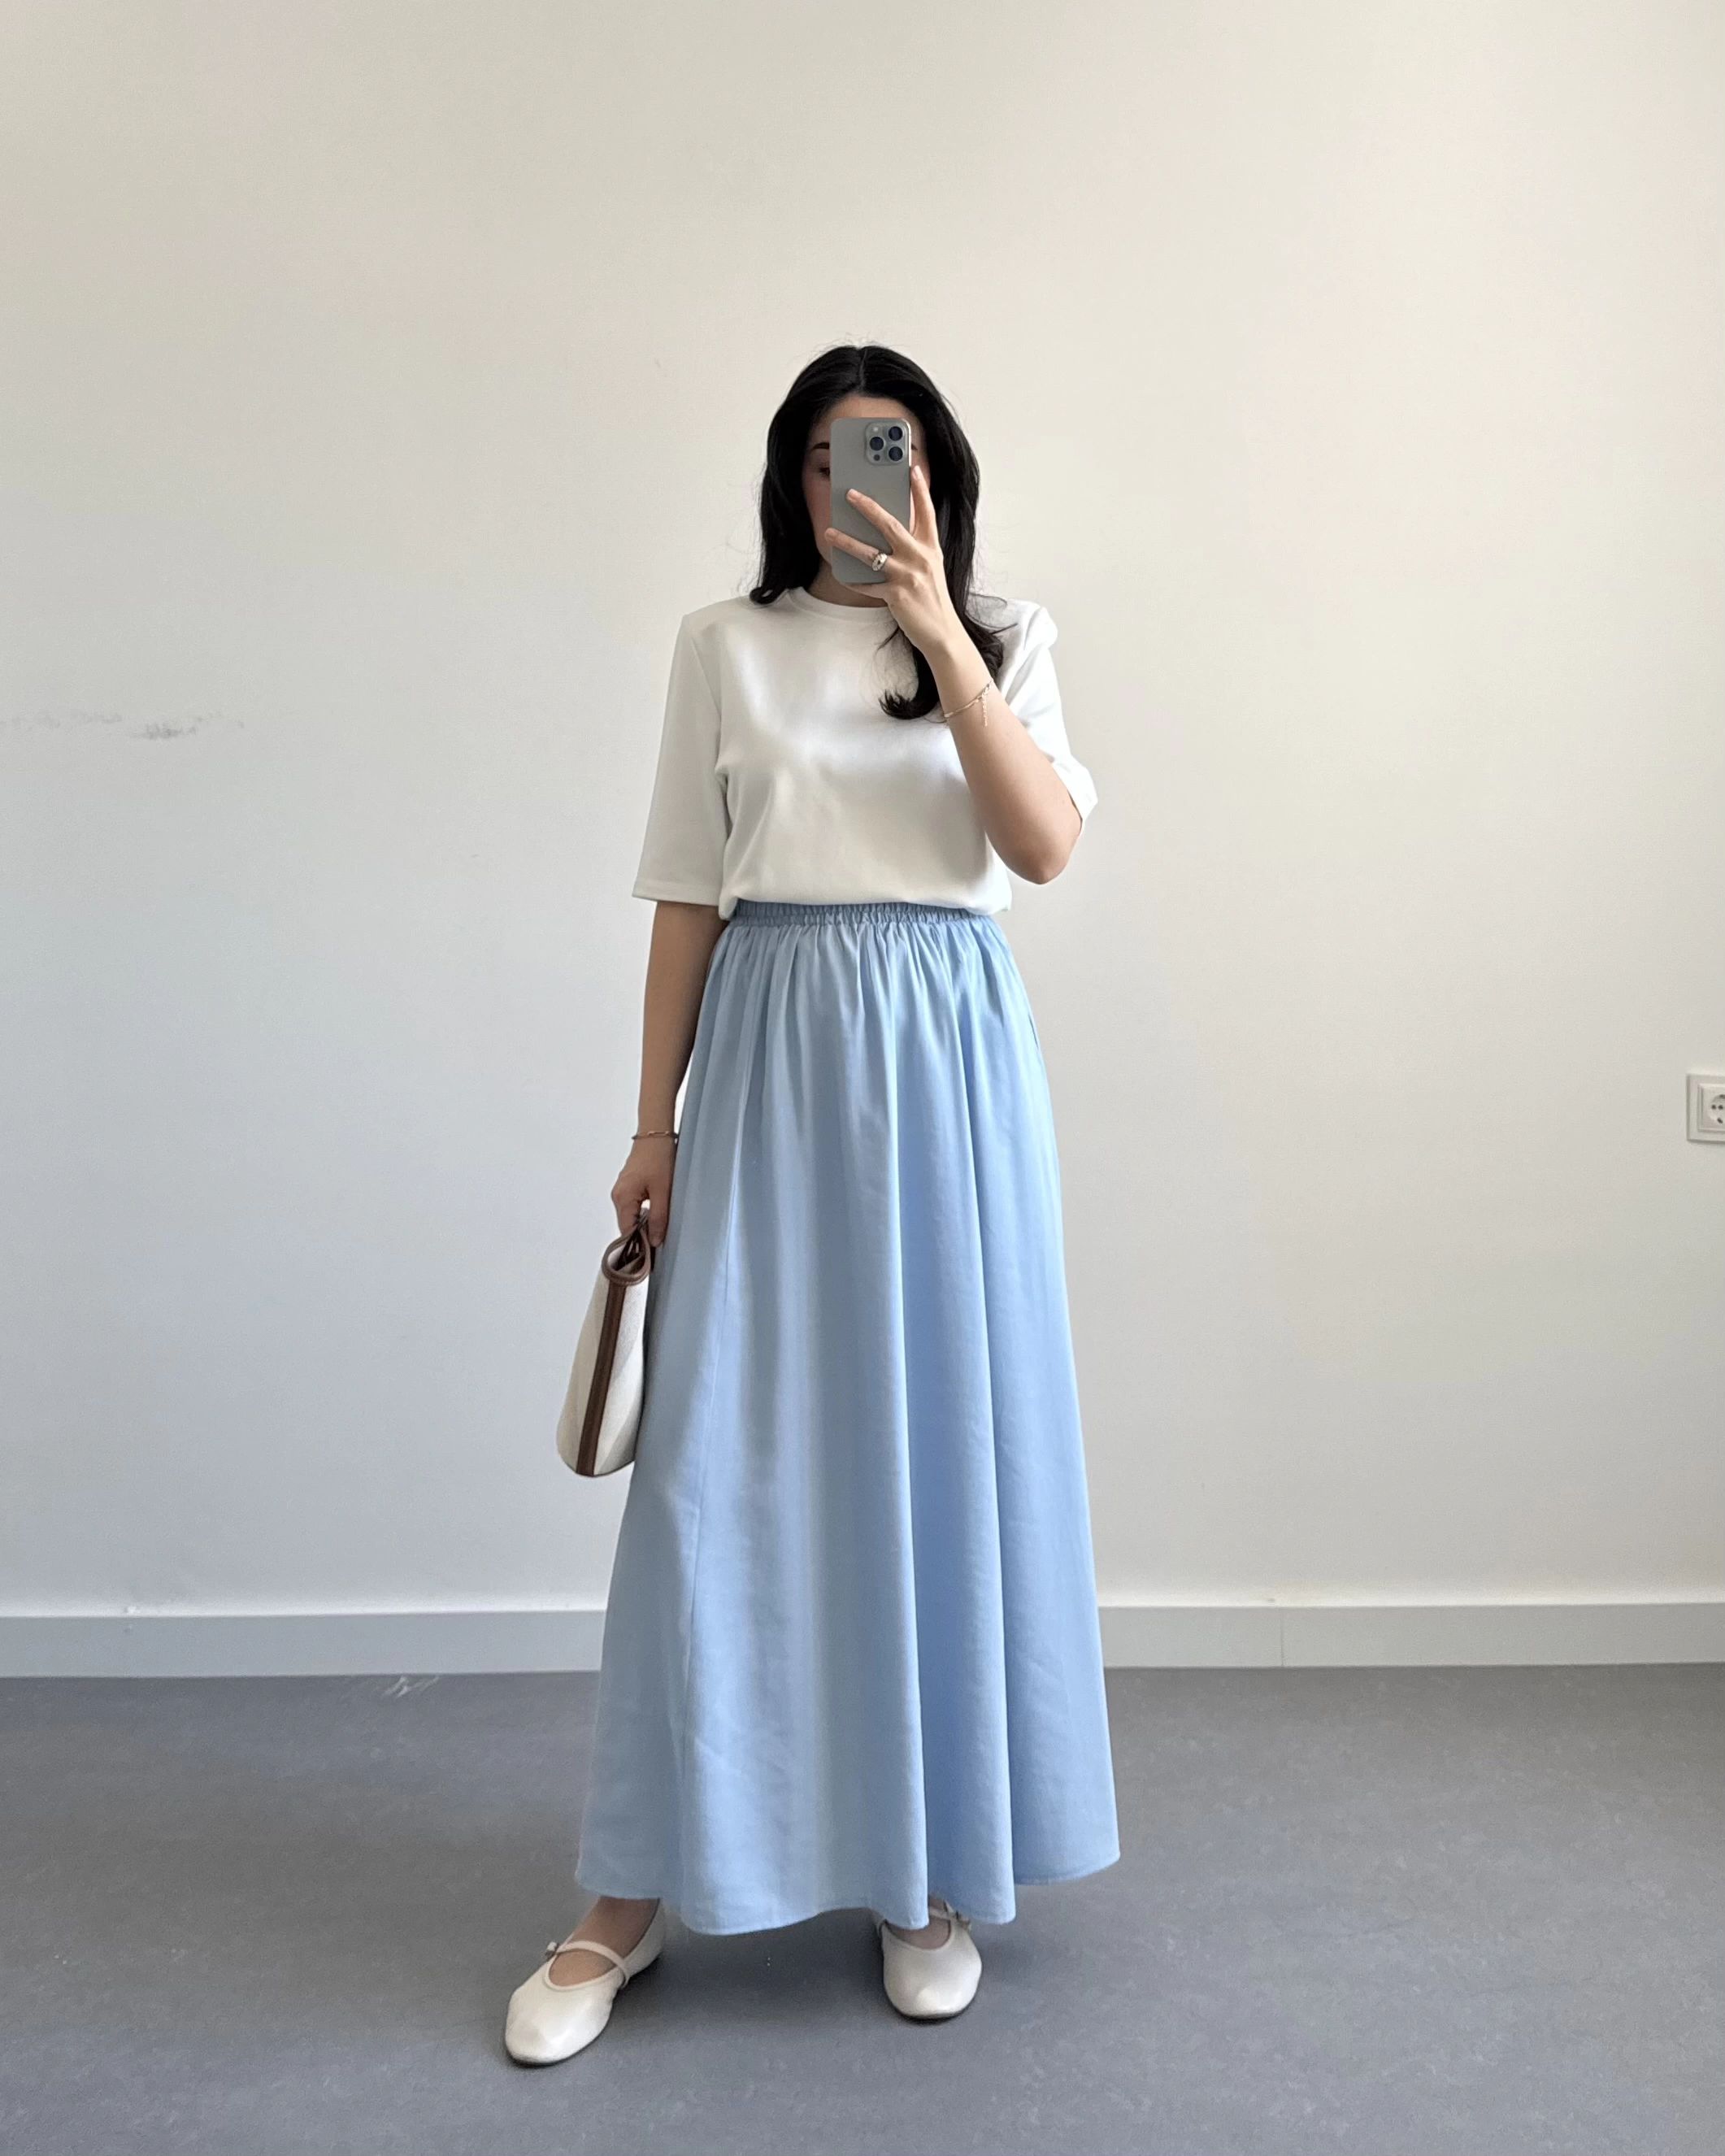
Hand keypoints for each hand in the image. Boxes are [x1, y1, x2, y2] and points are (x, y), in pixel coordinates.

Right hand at [613, 1133, 674, 1246]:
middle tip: (659, 1247)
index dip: (637, 1246)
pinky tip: (656, 1217)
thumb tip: (654, 1242)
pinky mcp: (629, 1186)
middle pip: (627, 1225)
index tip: (651, 1257)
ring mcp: (622, 1190)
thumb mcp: (663, 1190)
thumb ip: (659, 1217)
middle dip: (641, 1237)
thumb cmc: (659, 1158)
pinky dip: (643, 1215)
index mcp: (623, 1198)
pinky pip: (633, 1207)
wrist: (656, 1134)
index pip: (626, 1232)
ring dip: (643, 1226)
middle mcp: (618, 1196)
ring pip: (631, 1216)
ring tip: (659, 1234)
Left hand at [825, 460, 965, 660]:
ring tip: (830, 533)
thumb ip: (916, 548)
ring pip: (870, 553)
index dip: (919, 489)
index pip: (926, 512)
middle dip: (868, 506)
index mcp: (931, 548)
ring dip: (847, 541)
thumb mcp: (931, 568)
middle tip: (850, 493)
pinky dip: (852, 579)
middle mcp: (920, 558)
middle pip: (891, 524)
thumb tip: (892, 531)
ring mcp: (907, 576)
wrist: (942, 633)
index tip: (911, 468)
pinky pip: (867, 584)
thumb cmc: (934, 599)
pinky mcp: (895, 595)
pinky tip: (840, 572)